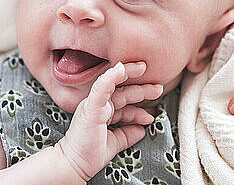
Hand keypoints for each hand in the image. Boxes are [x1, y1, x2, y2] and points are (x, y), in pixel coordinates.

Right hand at [57, 62, 162, 180]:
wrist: (75, 164)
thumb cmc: (89, 154)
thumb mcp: (114, 142)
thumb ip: (127, 134)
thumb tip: (142, 130)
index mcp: (103, 112)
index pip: (124, 104)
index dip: (139, 107)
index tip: (153, 112)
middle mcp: (98, 105)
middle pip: (122, 91)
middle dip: (141, 88)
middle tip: (158, 86)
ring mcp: (94, 104)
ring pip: (113, 85)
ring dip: (129, 76)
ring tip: (144, 70)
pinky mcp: (91, 107)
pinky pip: (100, 88)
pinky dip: (110, 77)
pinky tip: (120, 69)